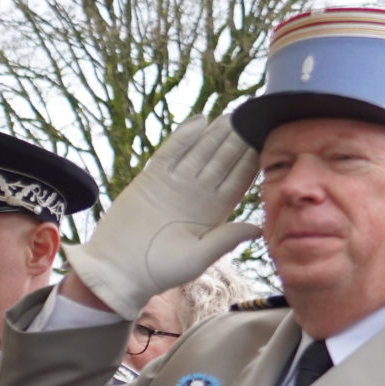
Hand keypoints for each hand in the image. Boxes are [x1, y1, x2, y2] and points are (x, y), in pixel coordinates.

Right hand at [63, 115, 262, 319]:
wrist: (118, 270)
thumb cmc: (159, 270)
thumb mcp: (198, 258)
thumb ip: (225, 239)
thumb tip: (259, 228)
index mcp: (214, 211)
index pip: (238, 179)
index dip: (252, 159)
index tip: (267, 140)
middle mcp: (197, 194)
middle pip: (222, 160)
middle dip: (236, 139)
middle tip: (251, 117)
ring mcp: (173, 184)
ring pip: (199, 152)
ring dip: (215, 133)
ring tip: (230, 115)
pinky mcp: (150, 179)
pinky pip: (170, 152)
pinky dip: (184, 136)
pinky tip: (200, 121)